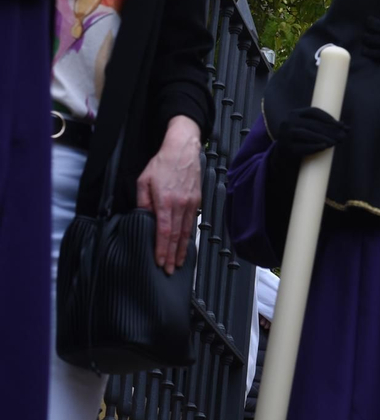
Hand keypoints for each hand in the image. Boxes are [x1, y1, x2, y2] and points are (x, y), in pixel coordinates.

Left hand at [135, 116, 202, 275]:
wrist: (183, 150)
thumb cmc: (162, 163)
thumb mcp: (143, 180)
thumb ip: (142, 201)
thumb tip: (143, 217)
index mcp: (166, 201)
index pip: (164, 232)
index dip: (162, 249)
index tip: (160, 261)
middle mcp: (181, 205)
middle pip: (177, 236)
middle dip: (173, 255)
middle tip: (170, 270)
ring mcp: (191, 204)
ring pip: (186, 232)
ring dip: (182, 249)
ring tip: (179, 262)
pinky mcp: (197, 201)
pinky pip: (191, 223)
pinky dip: (188, 237)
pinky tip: (185, 245)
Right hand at [273, 106, 346, 159]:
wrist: (283, 150)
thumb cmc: (301, 137)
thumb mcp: (310, 128)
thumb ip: (326, 126)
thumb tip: (347, 128)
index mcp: (295, 113)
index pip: (314, 111)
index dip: (328, 117)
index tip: (341, 125)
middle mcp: (288, 122)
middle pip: (312, 124)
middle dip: (330, 130)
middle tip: (343, 136)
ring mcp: (285, 134)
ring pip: (306, 134)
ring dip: (323, 138)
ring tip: (335, 143)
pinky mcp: (286, 147)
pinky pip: (301, 146)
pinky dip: (314, 147)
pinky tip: (324, 147)